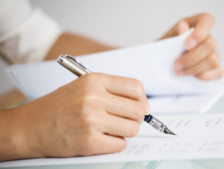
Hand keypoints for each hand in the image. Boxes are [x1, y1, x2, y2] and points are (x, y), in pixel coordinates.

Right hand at [0, 73, 148, 160]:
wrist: (30, 126)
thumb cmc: (58, 107)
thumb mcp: (83, 87)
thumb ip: (111, 91)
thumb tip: (141, 103)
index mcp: (94, 81)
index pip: (135, 87)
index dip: (142, 99)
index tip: (140, 106)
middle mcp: (93, 98)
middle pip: (138, 109)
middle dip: (136, 118)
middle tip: (127, 120)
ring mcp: (91, 120)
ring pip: (132, 128)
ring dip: (126, 131)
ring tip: (112, 129)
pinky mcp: (89, 141)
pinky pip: (120, 144)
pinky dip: (116, 143)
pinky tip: (103, 139)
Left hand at [160, 13, 223, 80]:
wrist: (160, 68)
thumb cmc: (163, 53)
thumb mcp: (164, 42)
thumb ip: (175, 34)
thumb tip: (183, 27)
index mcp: (193, 25)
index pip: (207, 20)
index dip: (200, 32)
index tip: (187, 46)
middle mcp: (206, 38)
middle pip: (210, 44)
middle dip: (191, 58)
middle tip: (176, 66)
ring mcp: (212, 53)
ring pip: (213, 60)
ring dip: (194, 69)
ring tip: (179, 72)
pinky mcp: (215, 68)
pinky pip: (218, 72)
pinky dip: (204, 76)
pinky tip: (192, 77)